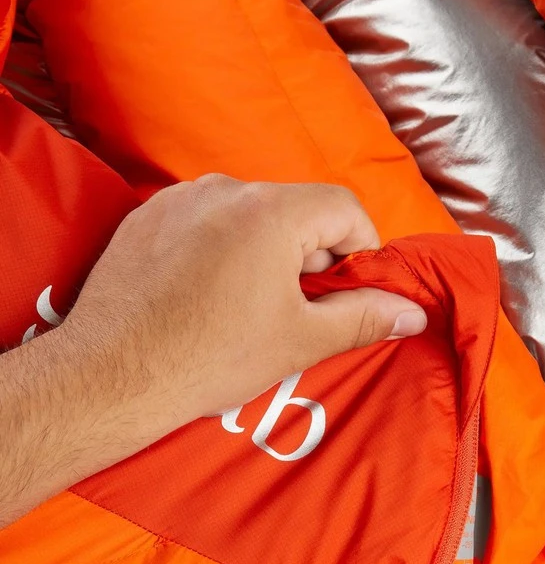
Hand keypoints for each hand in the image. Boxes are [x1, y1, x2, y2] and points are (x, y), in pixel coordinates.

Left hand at [1, 176, 425, 527]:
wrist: (115, 375)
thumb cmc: (210, 358)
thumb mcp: (300, 340)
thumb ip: (364, 317)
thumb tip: (411, 310)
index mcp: (272, 211)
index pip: (345, 208)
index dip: (361, 251)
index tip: (349, 293)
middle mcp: (225, 189)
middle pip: (296, 209)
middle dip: (309, 256)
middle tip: (296, 311)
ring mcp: (180, 199)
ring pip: (248, 216)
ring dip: (264, 254)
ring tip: (245, 310)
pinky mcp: (147, 217)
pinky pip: (203, 222)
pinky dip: (219, 251)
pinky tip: (204, 299)